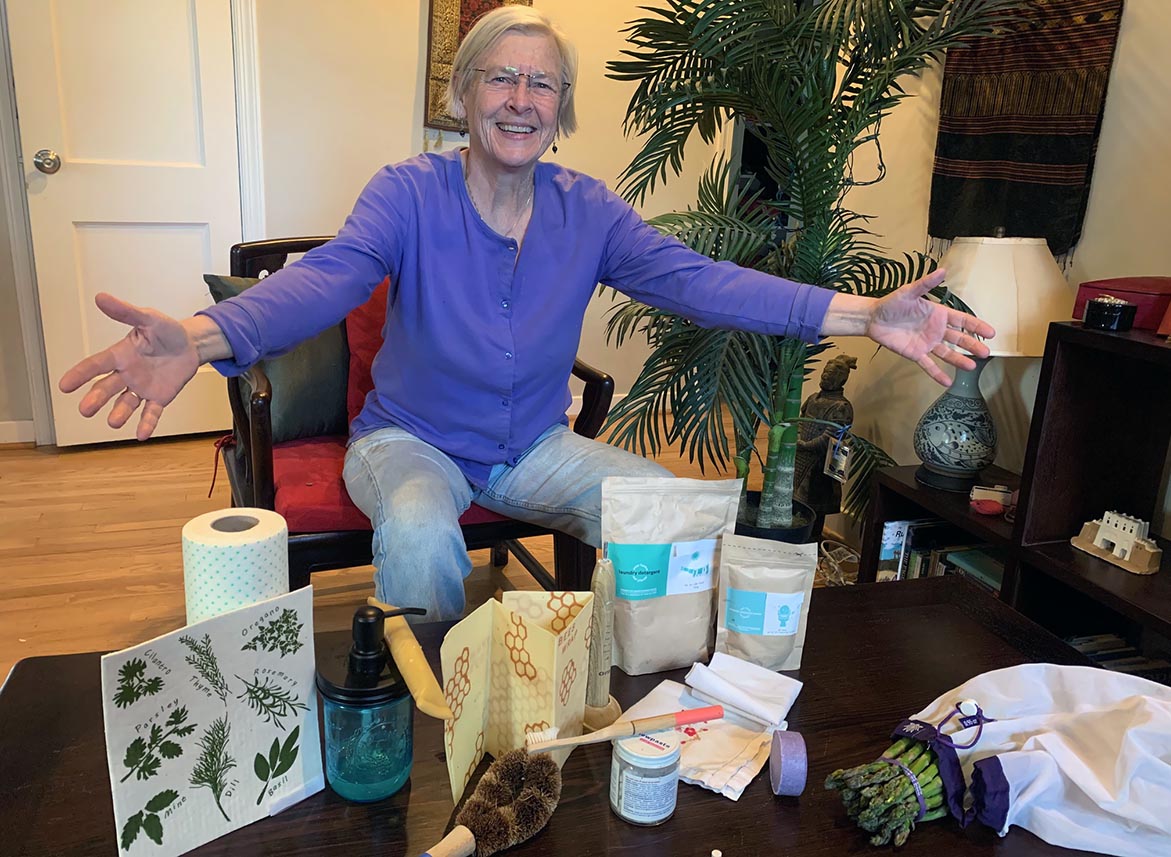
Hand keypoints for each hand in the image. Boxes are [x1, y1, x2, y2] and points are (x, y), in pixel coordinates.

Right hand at [58, 293, 200, 439]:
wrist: (191, 344)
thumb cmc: (167, 330)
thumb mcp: (149, 318)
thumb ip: (126, 312)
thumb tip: (101, 297)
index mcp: (121, 355)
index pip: (96, 365)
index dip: (80, 374)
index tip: (64, 385)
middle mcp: (127, 374)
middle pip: (107, 388)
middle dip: (96, 399)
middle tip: (85, 410)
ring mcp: (142, 387)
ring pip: (126, 403)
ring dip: (119, 413)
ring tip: (113, 422)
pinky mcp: (160, 397)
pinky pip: (152, 412)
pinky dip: (147, 423)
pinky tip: (141, 435)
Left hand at [865, 270, 994, 385]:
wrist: (873, 318)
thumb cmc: (891, 303)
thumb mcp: (909, 291)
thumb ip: (926, 284)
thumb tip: (942, 270)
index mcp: (938, 314)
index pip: (962, 320)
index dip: (976, 326)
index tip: (990, 332)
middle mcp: (935, 330)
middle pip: (958, 339)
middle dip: (972, 345)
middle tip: (985, 353)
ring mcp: (926, 343)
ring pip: (947, 353)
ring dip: (959, 360)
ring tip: (971, 367)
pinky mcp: (915, 353)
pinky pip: (928, 365)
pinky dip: (937, 373)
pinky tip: (947, 381)